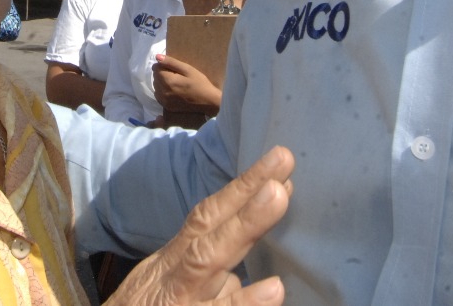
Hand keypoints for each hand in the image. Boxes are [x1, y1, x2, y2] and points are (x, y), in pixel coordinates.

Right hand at [105, 145, 293, 305]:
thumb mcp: (168, 286)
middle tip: (284, 161)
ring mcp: (177, 303)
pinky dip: (241, 304)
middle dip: (246, 196)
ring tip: (280, 198)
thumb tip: (248, 263)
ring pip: (205, 263)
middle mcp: (172, 278)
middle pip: (207, 232)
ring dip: (243, 229)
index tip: (279, 162)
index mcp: (173, 264)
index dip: (241, 188)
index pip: (207, 219)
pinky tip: (273, 291)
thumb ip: (208, 272)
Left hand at [153, 54, 220, 114]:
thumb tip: (157, 57)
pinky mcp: (167, 106)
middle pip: (155, 77)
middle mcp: (162, 91)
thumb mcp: (187, 69)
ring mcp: (164, 101)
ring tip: (175, 83)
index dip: (164, 65)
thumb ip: (171, 62)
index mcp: (167, 80)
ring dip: (162, 83)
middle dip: (162, 74)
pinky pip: (158, 96)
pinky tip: (173, 91)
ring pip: (156, 86)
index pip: (156, 68)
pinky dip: (163, 91)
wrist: (208, 102)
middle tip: (176, 75)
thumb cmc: (200, 83)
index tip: (174, 68)